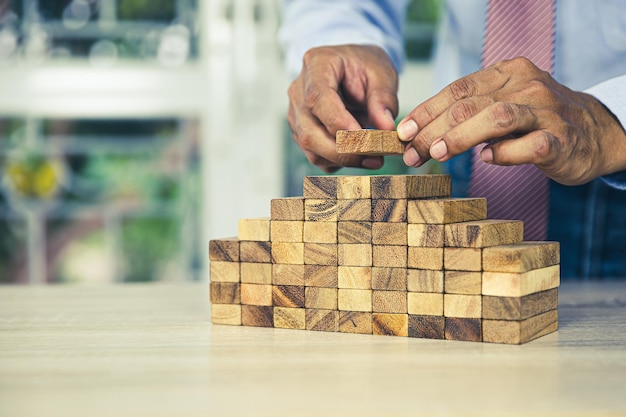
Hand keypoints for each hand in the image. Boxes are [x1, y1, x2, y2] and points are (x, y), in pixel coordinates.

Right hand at [287, 45, 398, 172]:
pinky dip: (339, 161)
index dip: (339, 123)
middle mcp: (298, 91)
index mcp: (316, 65)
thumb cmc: (365, 66)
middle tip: (375, 157)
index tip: (365, 139)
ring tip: (374, 157)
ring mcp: (296, 114)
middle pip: (310, 132)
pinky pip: (316, 155)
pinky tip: (360, 155)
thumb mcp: (382, 73)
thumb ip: (384, 99)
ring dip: (343, 159)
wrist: (353, 68)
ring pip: (311, 148)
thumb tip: (385, 129)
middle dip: (343, 151)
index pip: (318, 99)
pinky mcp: (301, 132)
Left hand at [397, 57, 625, 184]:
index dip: (426, 111)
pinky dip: (505, 153)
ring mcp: (546, 112)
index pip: (457, 89)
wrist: (596, 132)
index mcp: (508, 73)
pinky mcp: (561, 140)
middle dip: (432, 130)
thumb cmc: (537, 120)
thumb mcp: (503, 103)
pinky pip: (529, 146)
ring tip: (435, 154)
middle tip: (410, 154)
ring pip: (496, 118)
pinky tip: (488, 159)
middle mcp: (527, 87)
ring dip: (459, 137)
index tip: (402, 132)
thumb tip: (420, 132)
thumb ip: (470, 111)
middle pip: (469, 105)